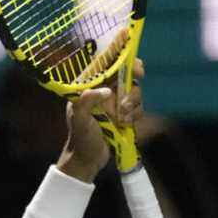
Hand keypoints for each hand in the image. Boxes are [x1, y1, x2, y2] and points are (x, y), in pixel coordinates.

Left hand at [56, 59, 144, 182]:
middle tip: (134, 86)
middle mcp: (103, 91)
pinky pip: (138, 107)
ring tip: (121, 118)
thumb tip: (106, 90)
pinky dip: (135, 115)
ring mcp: (115, 102)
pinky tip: (125, 124)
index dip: (121, 59)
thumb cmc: (81, 137)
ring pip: (134, 91)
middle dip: (133, 80)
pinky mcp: (125, 114)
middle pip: (126, 74)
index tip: (135, 65)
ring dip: (133, 103)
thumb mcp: (79, 119)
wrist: (88, 159)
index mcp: (89, 87)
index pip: (106, 65)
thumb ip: (86, 102)